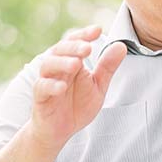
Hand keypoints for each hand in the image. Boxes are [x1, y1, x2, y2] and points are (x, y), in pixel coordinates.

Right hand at [28, 25, 126, 148]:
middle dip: (73, 47)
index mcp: (71, 62)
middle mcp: (57, 69)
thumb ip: (107, 67)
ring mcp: (47, 82)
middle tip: (87, 48)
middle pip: (59, 50)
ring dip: (61, 63)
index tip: (97, 30)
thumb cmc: (76, 106)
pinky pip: (42, 88)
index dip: (84, 35)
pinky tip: (62, 87)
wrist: (59, 132)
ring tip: (76, 64)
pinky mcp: (40, 98)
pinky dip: (51, 85)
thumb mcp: (98, 86)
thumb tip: (121, 45)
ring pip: (48, 66)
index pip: (74, 42)